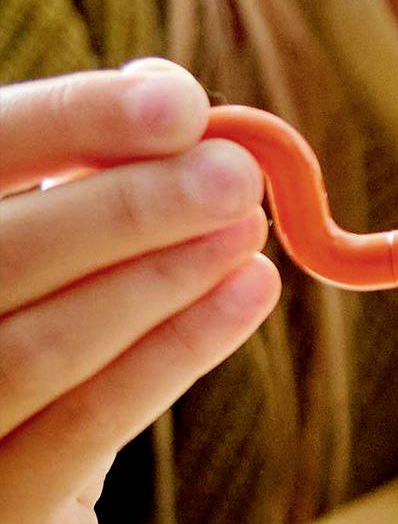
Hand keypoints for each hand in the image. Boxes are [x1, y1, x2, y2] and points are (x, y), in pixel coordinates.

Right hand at [0, 63, 279, 523]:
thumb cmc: (11, 391)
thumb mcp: (27, 283)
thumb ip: (74, 194)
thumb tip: (169, 96)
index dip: (69, 120)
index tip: (179, 100)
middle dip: (130, 204)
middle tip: (238, 174)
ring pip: (36, 344)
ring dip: (161, 277)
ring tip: (248, 231)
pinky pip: (82, 428)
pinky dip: (175, 352)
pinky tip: (246, 298)